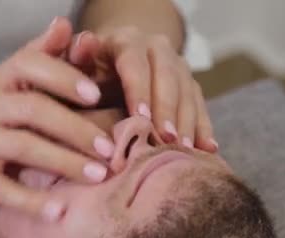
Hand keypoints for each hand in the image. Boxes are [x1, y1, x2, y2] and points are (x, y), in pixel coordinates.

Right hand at [0, 24, 115, 220]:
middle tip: (109, 150)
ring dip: (64, 162)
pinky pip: (0, 189)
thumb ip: (37, 56)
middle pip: (34, 109)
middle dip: (76, 129)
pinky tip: (59, 212)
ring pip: (23, 147)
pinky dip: (30, 202)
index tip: (96, 95)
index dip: (64, 77)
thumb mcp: (1, 81)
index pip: (30, 66)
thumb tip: (67, 25)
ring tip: (98, 176)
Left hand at [66, 22, 217, 152]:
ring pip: (188, 91)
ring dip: (188, 122)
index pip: (135, 63)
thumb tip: (84, 43)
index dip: (139, 90)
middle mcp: (157, 49)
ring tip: (184, 149)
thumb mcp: (77, 66)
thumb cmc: (88, 74)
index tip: (141, 118)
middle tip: (166, 139)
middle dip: (168, 109)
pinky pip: (201, 105)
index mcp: (127, 41)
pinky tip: (208, 149)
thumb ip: (76, 58)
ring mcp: (178, 66)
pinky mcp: (190, 85)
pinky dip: (204, 128)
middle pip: (168, 76)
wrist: (112, 66)